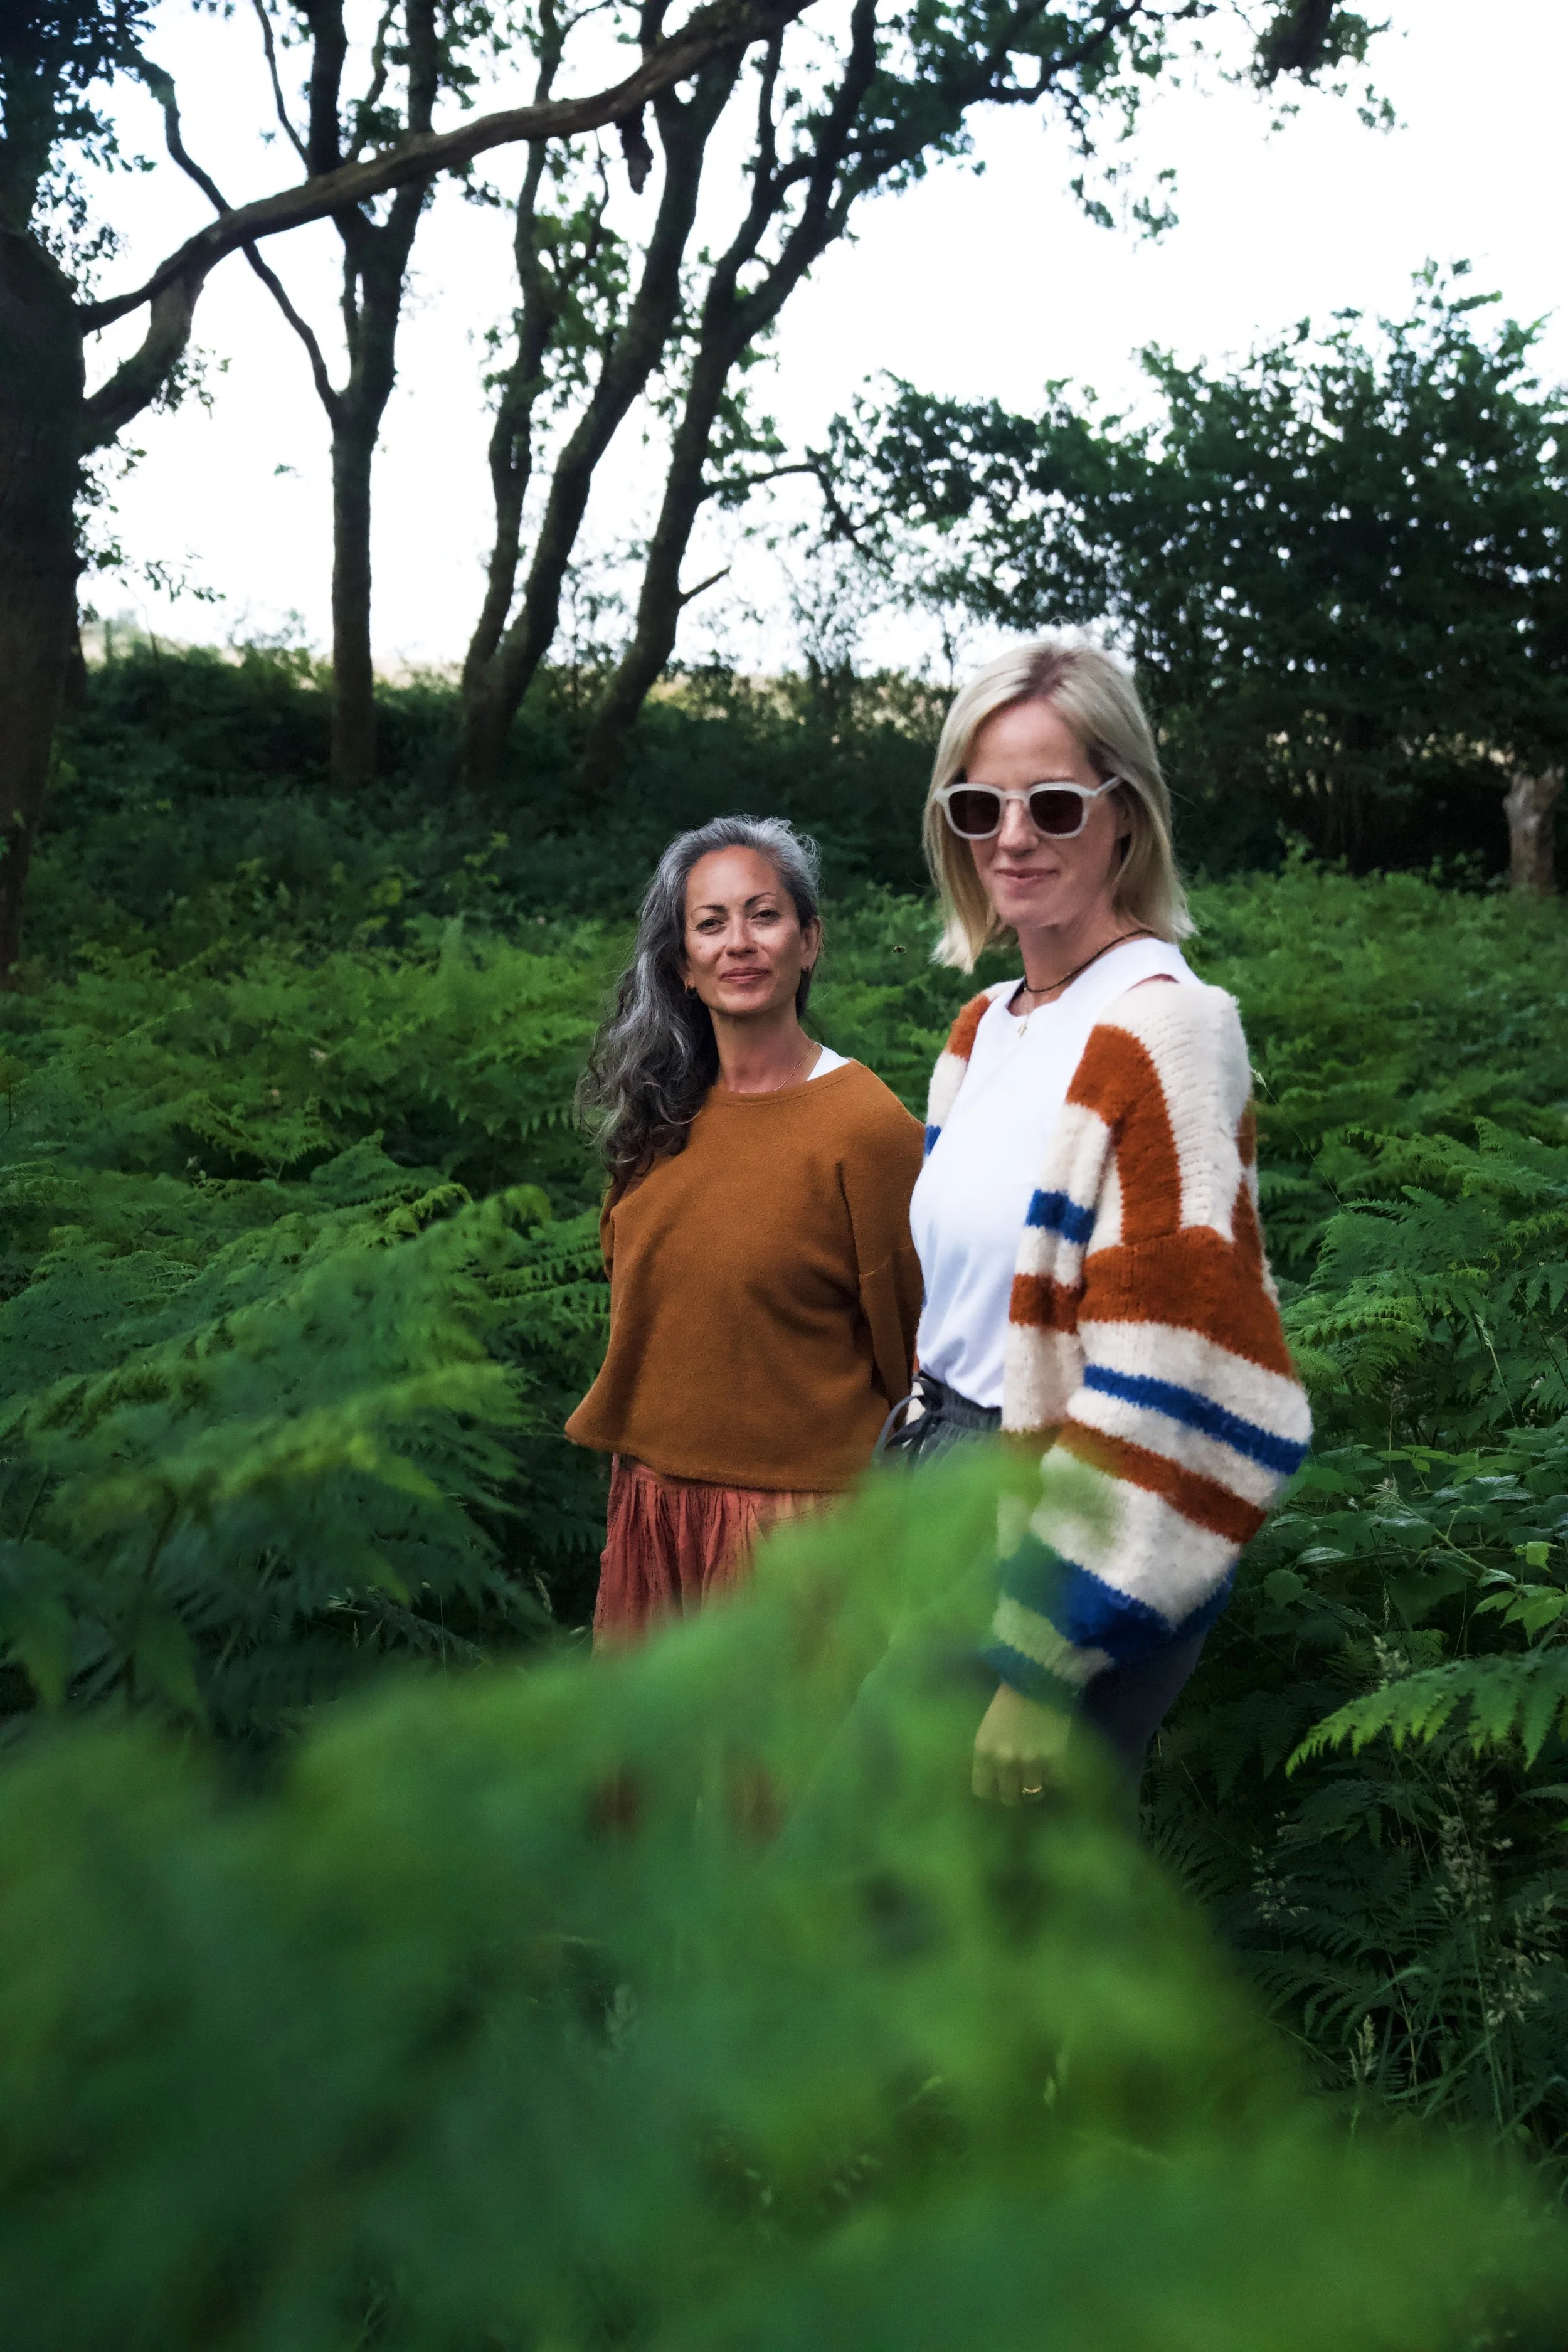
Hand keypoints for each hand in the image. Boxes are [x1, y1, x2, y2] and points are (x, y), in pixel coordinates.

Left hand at [971, 1682, 1070, 1805]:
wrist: (1038, 1677)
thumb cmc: (1008, 1696)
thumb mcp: (988, 1726)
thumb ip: (989, 1752)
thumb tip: (993, 1775)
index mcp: (984, 1751)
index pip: (982, 1791)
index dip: (991, 1791)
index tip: (997, 1787)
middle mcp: (1005, 1762)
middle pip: (1008, 1798)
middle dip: (1014, 1794)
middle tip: (1019, 1786)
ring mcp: (1032, 1763)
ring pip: (1033, 1794)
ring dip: (1036, 1788)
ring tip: (1039, 1780)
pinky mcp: (1056, 1759)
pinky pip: (1056, 1781)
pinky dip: (1055, 1777)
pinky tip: (1054, 1768)